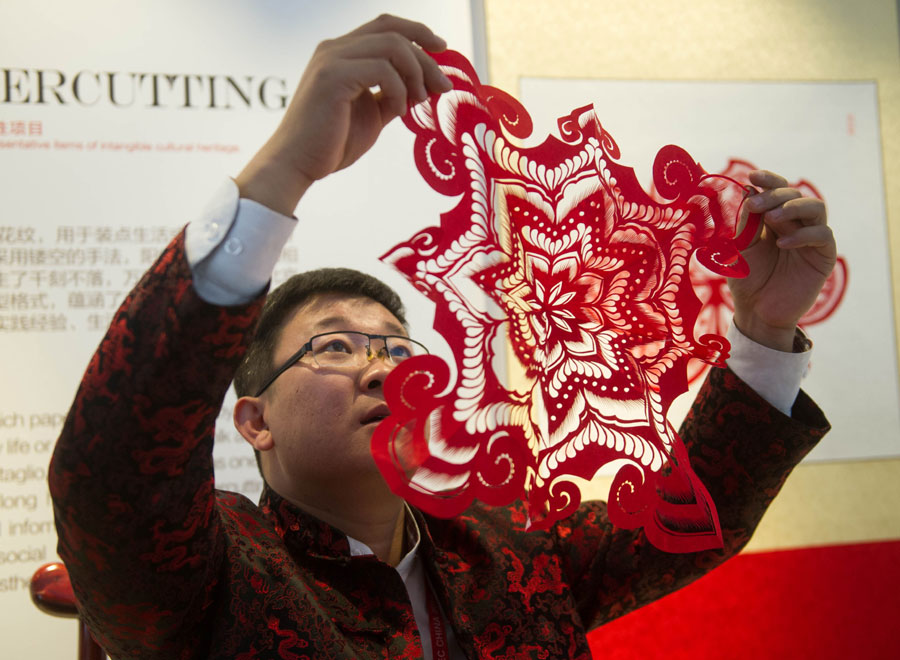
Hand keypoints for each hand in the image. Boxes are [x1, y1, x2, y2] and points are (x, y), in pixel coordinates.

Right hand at [236, 14, 451, 215]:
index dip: (417, 32)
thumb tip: (422, 88)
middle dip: (426, 56)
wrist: (298, 164)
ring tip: (420, 102)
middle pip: (394, 31)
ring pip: (392, 46)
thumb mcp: (372, 114)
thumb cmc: (331, 143)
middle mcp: (334, 48)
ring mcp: (332, 59)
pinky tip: (399, 111)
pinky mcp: (332, 76)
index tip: (442, 51)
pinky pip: (382, 70)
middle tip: (443, 86)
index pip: (386, 26)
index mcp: (341, 52)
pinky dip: (399, 90)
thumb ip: (392, 96)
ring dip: (416, 73)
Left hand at [728, 170, 836, 350]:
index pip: (777, 191)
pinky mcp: (823, 256)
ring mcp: (811, 238)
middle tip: (756, 203)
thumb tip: (749, 193)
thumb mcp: (740, 248)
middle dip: (775, 195)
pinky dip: (802, 235)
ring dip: (793, 207)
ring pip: (816, 207)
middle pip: (795, 195)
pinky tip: (782, 244)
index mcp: (774, 219)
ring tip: (771, 218)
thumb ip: (746, 223)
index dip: (768, 181)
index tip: (752, 176)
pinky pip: (822, 236)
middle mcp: (795, 224)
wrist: (757, 311)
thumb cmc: (747, 279)